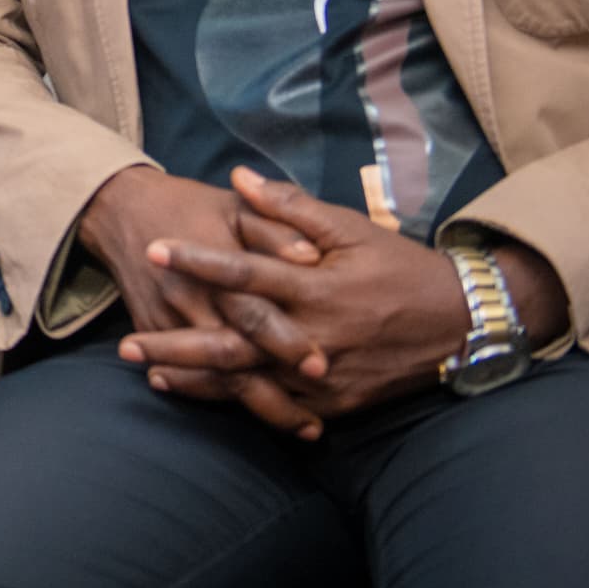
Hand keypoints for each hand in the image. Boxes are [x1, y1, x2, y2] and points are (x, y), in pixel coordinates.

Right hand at [76, 167, 328, 437]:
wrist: (122, 211)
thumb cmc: (193, 207)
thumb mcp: (236, 208)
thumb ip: (276, 228)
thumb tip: (311, 256)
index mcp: (216, 266)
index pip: (253, 310)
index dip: (286, 339)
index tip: (322, 364)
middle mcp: (191, 301)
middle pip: (234, 356)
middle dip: (274, 390)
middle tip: (316, 418)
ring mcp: (169, 323)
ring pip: (215, 378)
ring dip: (259, 407)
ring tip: (306, 428)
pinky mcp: (155, 335)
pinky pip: (191, 378)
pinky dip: (226, 401)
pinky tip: (262, 417)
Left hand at [122, 167, 486, 419]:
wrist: (461, 324)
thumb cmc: (400, 267)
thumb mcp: (352, 228)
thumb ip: (291, 206)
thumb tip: (238, 178)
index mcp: (317, 286)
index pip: (246, 273)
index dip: (197, 261)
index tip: (154, 250)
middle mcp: (315, 335)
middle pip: (233, 342)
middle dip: (177, 343)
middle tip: (127, 342)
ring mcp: (323, 377)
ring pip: (247, 383)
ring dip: (195, 378)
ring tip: (147, 371)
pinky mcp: (332, 404)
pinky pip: (275, 409)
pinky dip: (234, 403)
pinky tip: (197, 394)